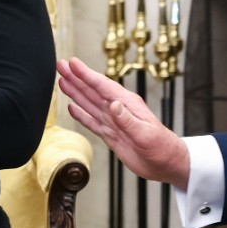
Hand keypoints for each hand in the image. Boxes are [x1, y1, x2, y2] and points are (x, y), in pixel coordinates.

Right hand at [57, 57, 189, 186]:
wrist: (166, 164)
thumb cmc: (162, 147)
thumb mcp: (146, 134)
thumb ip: (128, 120)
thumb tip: (114, 105)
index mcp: (127, 104)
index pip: (103, 86)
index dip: (86, 75)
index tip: (73, 63)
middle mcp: (118, 110)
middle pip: (93, 90)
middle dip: (76, 78)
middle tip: (60, 65)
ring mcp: (114, 122)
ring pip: (90, 103)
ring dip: (75, 92)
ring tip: (62, 80)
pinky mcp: (111, 134)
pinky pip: (92, 121)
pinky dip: (81, 114)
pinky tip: (72, 107)